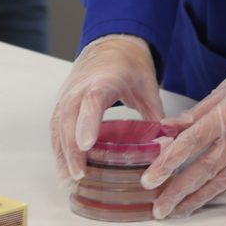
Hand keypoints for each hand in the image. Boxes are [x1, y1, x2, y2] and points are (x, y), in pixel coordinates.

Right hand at [50, 35, 163, 183]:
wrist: (112, 44)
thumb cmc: (130, 65)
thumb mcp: (148, 86)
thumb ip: (156, 115)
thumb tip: (169, 144)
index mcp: (105, 79)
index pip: (92, 101)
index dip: (87, 123)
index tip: (86, 145)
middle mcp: (81, 87)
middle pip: (70, 118)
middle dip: (72, 149)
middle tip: (79, 176)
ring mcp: (68, 94)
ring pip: (59, 126)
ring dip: (63, 154)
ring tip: (70, 181)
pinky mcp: (62, 103)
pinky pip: (56, 128)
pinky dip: (59, 149)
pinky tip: (65, 170)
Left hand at [142, 51, 225, 217]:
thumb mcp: (224, 88)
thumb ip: (196, 113)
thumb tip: (168, 128)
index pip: (192, 142)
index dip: (169, 162)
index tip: (151, 178)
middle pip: (203, 169)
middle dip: (177, 191)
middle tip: (158, 207)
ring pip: (220, 181)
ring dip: (195, 199)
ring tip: (175, 211)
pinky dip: (217, 192)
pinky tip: (202, 200)